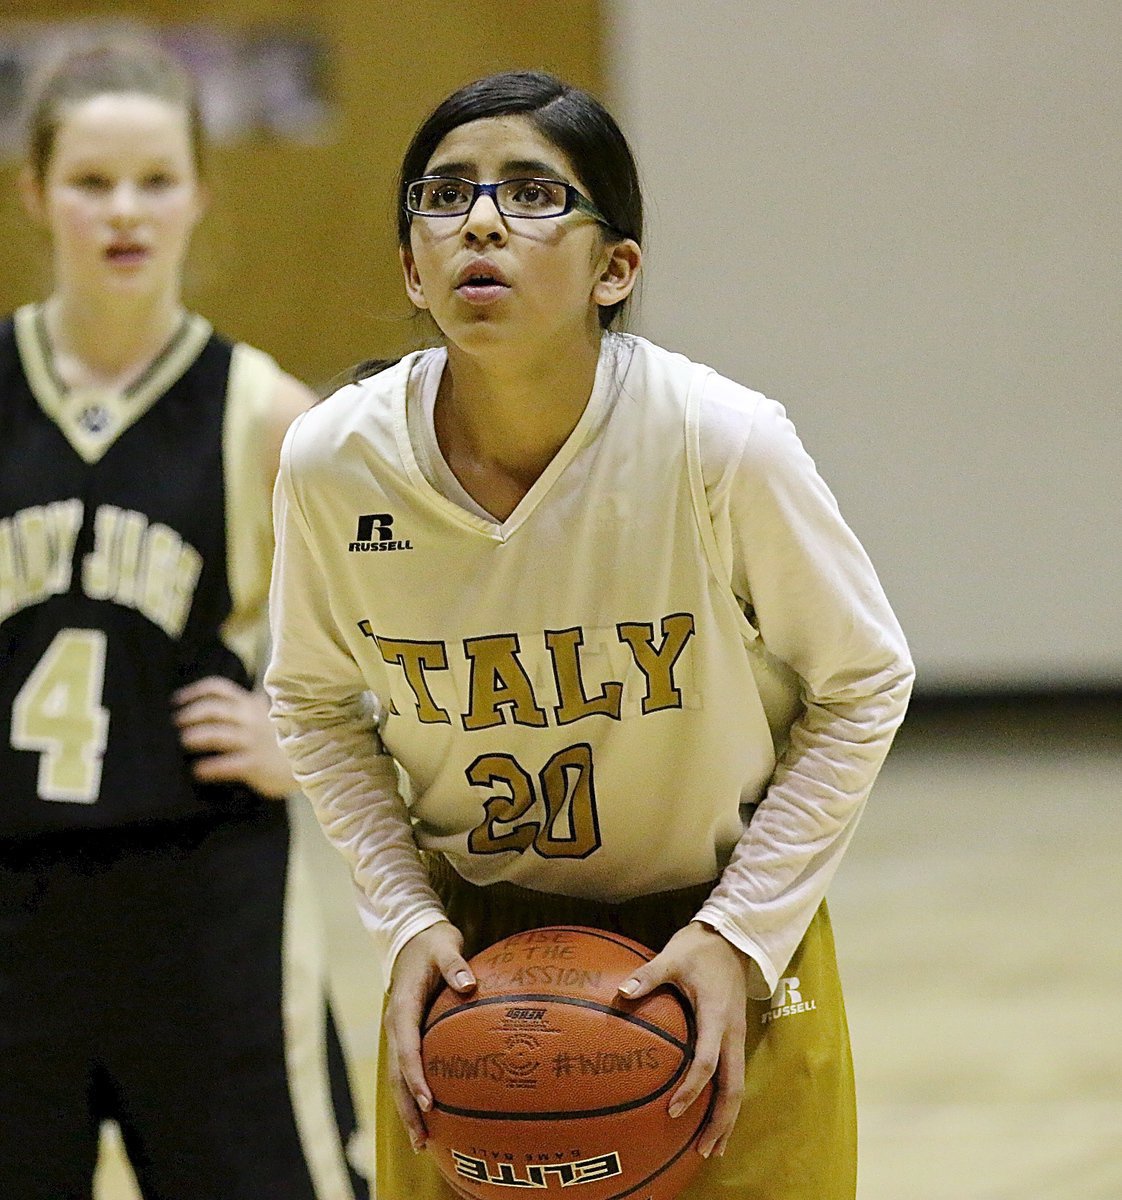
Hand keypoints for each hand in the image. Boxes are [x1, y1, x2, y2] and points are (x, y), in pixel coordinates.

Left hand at [171, 677, 294, 797]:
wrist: (314, 761)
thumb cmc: (285, 741)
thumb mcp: (270, 717)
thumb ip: (249, 710)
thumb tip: (218, 710)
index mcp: (252, 705)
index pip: (219, 689)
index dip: (195, 692)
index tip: (176, 700)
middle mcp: (250, 719)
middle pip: (212, 709)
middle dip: (190, 715)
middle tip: (174, 724)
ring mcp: (253, 741)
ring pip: (217, 734)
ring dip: (196, 737)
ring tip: (182, 742)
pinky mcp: (256, 763)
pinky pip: (228, 764)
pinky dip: (210, 767)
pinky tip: (198, 771)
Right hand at [386, 922, 476, 1151]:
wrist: (413, 933)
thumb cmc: (433, 942)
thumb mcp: (445, 946)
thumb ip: (455, 964)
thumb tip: (468, 984)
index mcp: (403, 1006)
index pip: (406, 1048)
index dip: (416, 1077)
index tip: (429, 1102)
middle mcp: (396, 1024)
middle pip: (396, 1074)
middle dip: (407, 1107)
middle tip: (422, 1139)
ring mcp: (399, 1030)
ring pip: (397, 1076)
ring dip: (407, 1107)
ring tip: (421, 1141)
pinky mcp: (406, 1032)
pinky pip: (405, 1067)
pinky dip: (412, 1092)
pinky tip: (427, 1112)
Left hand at [617, 921, 749, 1157]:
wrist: (733, 937)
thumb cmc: (698, 948)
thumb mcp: (672, 957)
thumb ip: (647, 975)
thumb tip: (621, 992)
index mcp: (716, 1017)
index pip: (706, 1062)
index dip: (691, 1089)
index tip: (672, 1111)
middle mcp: (732, 1033)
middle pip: (733, 1087)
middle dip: (720, 1120)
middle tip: (703, 1150)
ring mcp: (737, 1036)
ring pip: (738, 1086)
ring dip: (728, 1117)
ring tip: (713, 1147)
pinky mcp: (735, 1036)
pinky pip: (735, 1075)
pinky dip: (728, 1100)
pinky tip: (715, 1116)